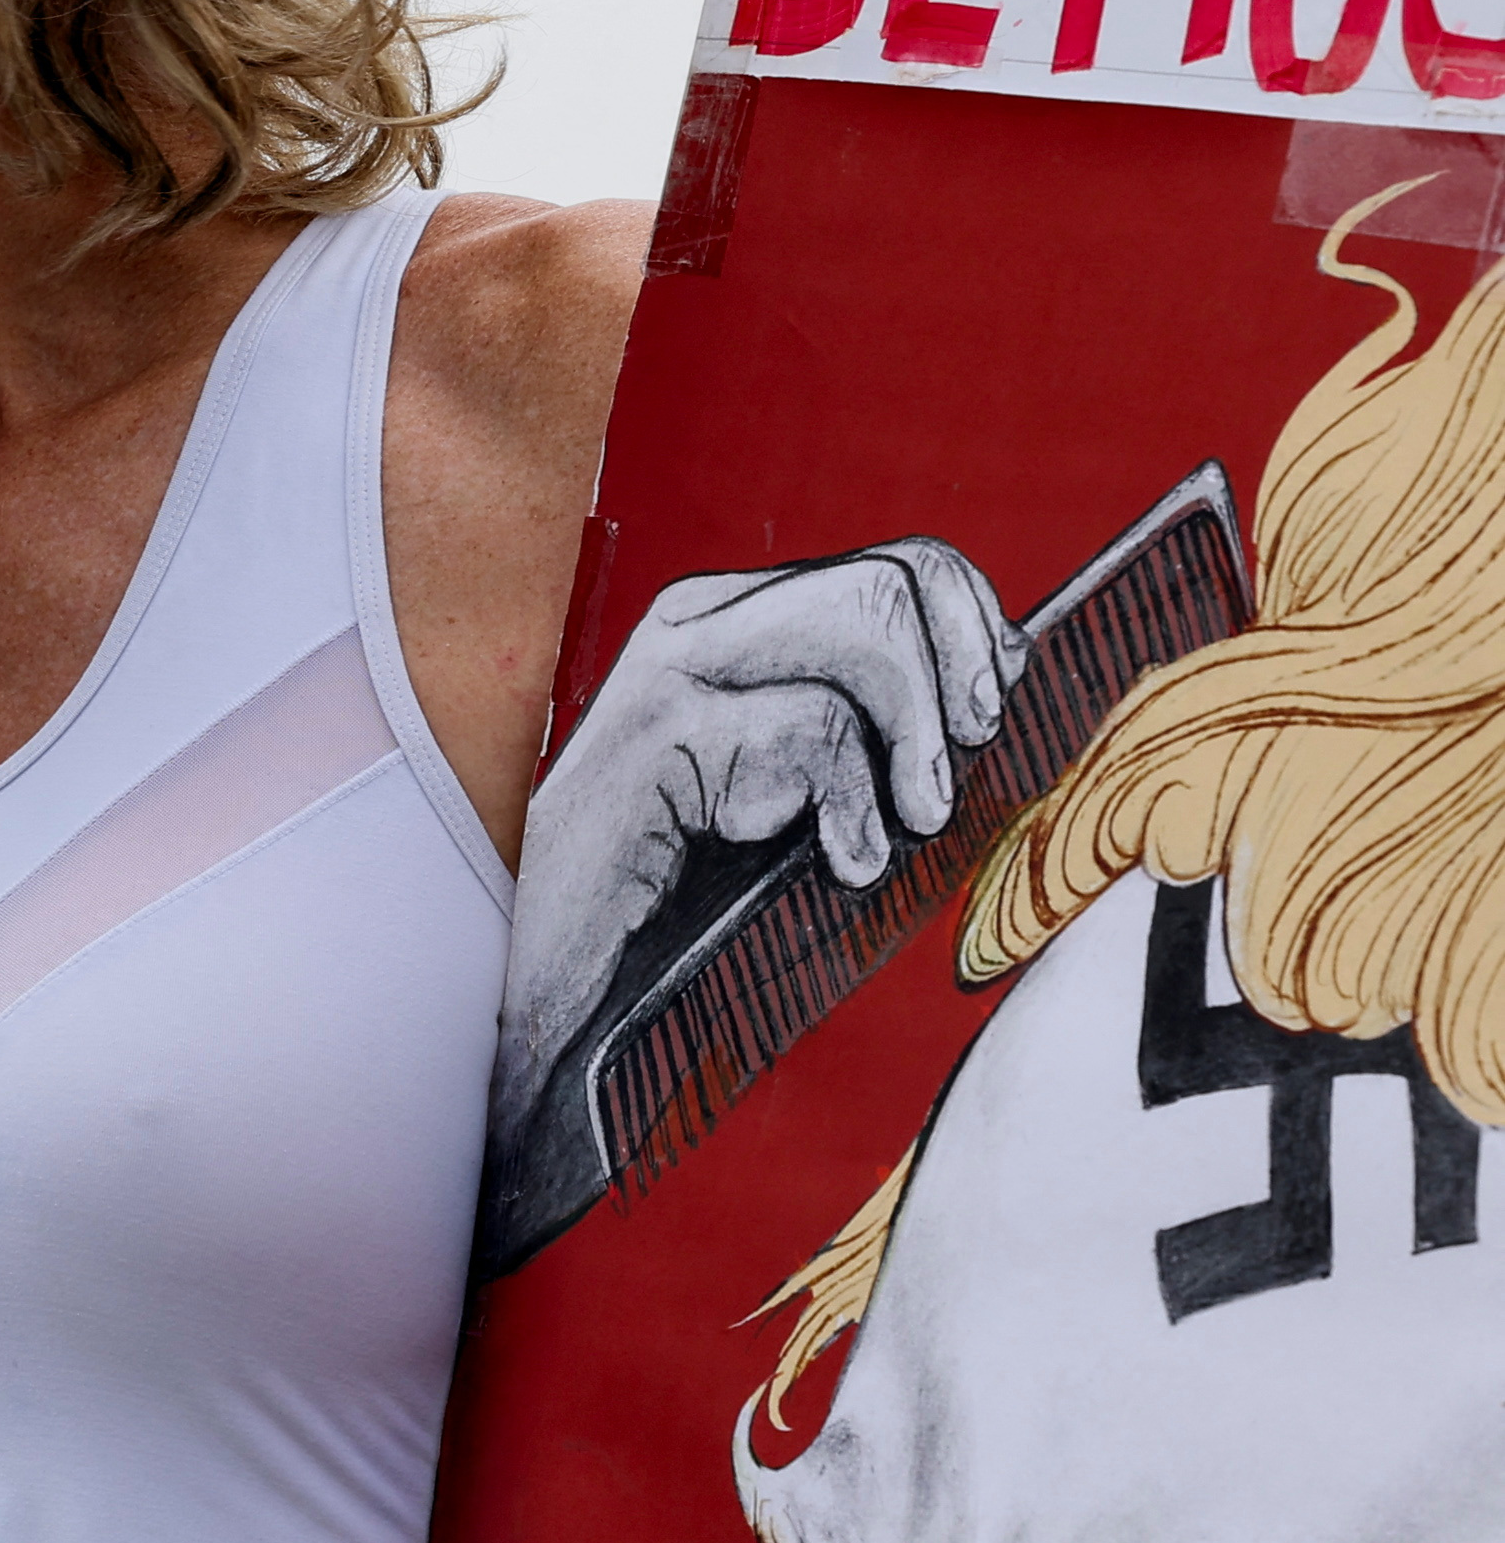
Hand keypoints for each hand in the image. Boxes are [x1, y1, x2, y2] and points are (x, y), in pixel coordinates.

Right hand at [492, 539, 1023, 1185]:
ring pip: (866, 619)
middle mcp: (700, 622)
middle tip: (947, 781)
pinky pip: (819, 729)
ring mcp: (670, 669)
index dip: (976, 634)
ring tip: (910, 823)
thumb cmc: (677, 904)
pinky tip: (840, 867)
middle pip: (897, 575)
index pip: (904, 563)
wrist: (541, 979)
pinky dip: (856, 813)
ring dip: (919, 738)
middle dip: (961, 679)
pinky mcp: (660, 732)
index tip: (983, 724)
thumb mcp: (791, 795)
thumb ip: (868, 730)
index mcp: (736, 622)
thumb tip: (1002, 686)